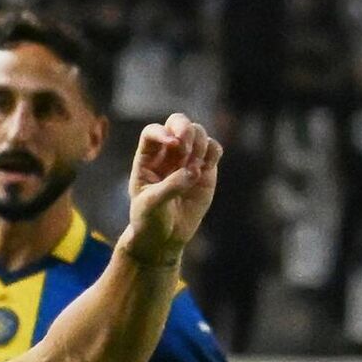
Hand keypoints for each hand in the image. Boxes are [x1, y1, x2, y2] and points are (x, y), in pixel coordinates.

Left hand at [123, 113, 221, 265]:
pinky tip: (204, 169)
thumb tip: (193, 172)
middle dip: (185, 129)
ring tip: (192, 171)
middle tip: (185, 149)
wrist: (164, 239)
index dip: (163, 132)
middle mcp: (167, 153)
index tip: (172, 144)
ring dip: (199, 146)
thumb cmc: (149, 221)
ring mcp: (187, 159)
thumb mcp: (152, 205)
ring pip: (198, 133)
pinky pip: (214, 149)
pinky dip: (213, 152)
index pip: (152, 132)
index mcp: (147, 158)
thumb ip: (170, 186)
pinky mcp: (205, 169)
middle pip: (178, 122)